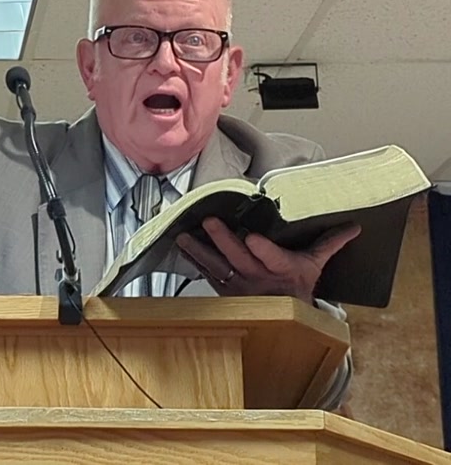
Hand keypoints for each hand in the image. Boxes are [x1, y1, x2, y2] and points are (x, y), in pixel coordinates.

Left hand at [175, 217, 360, 301]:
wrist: (285, 315)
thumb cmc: (297, 285)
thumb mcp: (315, 265)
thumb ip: (330, 243)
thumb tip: (353, 227)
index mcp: (281, 268)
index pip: (273, 258)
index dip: (262, 250)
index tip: (252, 238)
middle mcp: (257, 276)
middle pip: (239, 258)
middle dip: (224, 240)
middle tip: (210, 222)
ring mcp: (238, 283)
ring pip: (217, 266)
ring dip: (200, 251)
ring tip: (184, 237)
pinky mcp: (224, 287)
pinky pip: (207, 273)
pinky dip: (194, 260)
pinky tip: (182, 247)